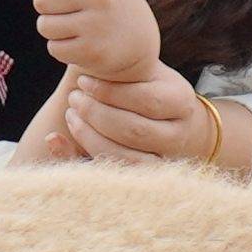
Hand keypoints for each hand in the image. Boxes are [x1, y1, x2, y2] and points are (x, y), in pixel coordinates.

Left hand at [30, 0, 160, 84]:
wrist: (138, 41)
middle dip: (49, 6)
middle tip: (71, 9)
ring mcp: (99, 25)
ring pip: (44, 26)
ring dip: (54, 28)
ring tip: (77, 25)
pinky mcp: (94, 52)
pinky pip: (54, 48)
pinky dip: (62, 48)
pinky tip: (82, 42)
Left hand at [57, 68, 225, 167]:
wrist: (168, 118)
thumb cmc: (143, 87)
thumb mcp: (138, 74)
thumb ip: (115, 74)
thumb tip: (85, 77)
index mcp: (181, 101)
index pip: (147, 100)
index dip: (110, 92)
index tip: (83, 82)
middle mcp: (178, 134)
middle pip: (135, 131)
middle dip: (97, 114)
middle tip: (74, 99)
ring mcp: (166, 159)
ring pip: (126, 157)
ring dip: (90, 138)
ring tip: (72, 117)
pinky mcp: (146, 177)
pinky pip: (116, 174)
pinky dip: (88, 157)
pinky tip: (70, 140)